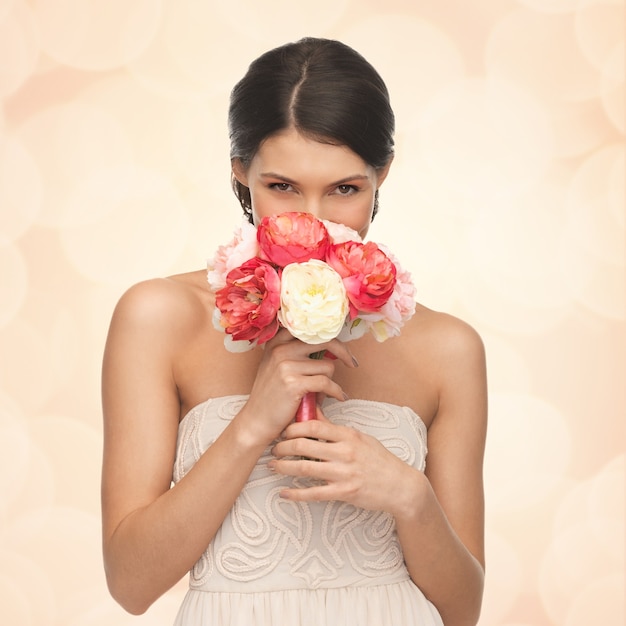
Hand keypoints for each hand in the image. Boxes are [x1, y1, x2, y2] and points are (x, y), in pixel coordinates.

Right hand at [237, 330, 356, 444]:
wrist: (256, 421)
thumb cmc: (272, 396)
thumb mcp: (277, 366)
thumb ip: (296, 352)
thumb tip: (330, 347)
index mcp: (277, 342)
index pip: (311, 329)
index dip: (330, 335)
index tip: (341, 347)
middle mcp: (280, 349)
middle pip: (325, 341)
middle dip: (343, 352)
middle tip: (352, 362)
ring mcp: (285, 365)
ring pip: (327, 366)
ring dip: (331, 382)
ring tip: (323, 393)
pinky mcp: (293, 383)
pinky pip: (326, 383)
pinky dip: (336, 392)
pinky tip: (338, 397)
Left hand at [268, 408, 422, 516]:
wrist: (400, 485)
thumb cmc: (379, 460)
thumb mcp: (359, 438)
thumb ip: (335, 429)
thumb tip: (312, 414)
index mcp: (348, 435)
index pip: (314, 424)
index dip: (293, 427)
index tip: (283, 430)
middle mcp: (345, 452)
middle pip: (304, 445)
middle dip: (283, 446)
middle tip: (273, 448)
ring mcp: (344, 473)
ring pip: (305, 468)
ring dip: (284, 467)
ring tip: (272, 466)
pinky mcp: (344, 492)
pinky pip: (314, 493)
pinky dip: (295, 494)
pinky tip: (284, 493)